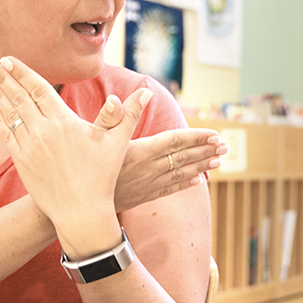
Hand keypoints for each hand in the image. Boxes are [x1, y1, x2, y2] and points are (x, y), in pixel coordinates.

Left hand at [0, 56, 142, 232]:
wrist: (81, 212)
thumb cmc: (101, 177)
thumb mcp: (118, 143)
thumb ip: (128, 114)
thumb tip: (146, 92)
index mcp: (64, 122)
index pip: (39, 90)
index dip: (23, 73)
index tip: (9, 60)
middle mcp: (43, 131)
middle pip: (19, 97)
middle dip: (3, 78)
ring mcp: (29, 147)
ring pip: (10, 114)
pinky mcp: (22, 162)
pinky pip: (6, 134)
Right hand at [93, 100, 227, 210]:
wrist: (76, 206)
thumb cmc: (81, 167)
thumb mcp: (93, 136)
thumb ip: (114, 116)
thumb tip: (128, 96)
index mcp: (139, 151)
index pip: (175, 141)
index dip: (197, 137)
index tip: (215, 134)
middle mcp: (148, 168)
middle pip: (183, 157)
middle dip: (206, 151)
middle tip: (226, 146)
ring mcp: (146, 184)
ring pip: (180, 173)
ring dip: (201, 166)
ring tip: (219, 161)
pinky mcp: (141, 196)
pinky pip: (169, 189)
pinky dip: (184, 184)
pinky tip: (197, 181)